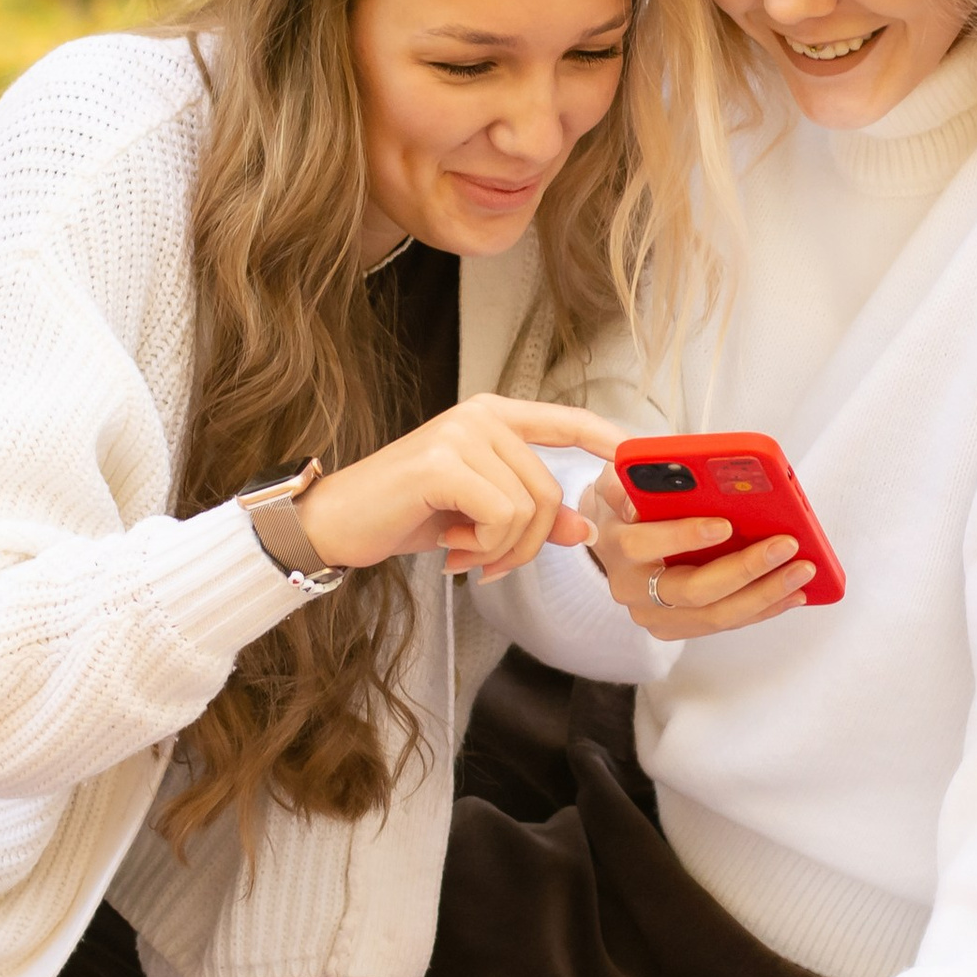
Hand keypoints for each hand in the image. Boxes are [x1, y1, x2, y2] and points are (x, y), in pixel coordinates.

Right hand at [292, 397, 623, 579]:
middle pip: (551, 490)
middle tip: (489, 562)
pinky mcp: (443, 462)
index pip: (567, 421)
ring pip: (530, 508)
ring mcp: (462, 433)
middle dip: (529, 543)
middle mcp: (482, 415)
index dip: (608, 440)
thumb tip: (587, 530)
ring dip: (503, 549)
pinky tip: (453, 548)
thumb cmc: (408, 515)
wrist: (338, 524)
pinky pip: (502, 515)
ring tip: (464, 552)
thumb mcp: (480, 516)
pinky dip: (485, 545)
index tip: (639, 457)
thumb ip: (533, 516)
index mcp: (494, 417)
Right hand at [587, 466, 815, 639]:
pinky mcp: (677, 627)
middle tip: (785, 547)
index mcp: (616, 544)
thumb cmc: (623, 504)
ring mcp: (654, 614)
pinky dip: (762, 608)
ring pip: (714, 615)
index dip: (685, 536)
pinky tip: (793, 593)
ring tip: (802, 571)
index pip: (645, 544)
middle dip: (745, 570)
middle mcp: (631, 587)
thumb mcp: (617, 479)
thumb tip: (656, 480)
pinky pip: (724, 622)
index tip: (725, 524)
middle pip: (693, 590)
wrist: (609, 539)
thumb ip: (630, 478)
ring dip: (764, 595)